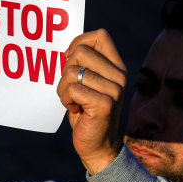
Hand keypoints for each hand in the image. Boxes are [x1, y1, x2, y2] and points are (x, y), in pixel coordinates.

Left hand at [57, 29, 126, 174]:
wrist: (98, 146)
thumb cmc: (86, 110)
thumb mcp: (88, 82)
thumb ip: (84, 64)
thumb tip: (68, 50)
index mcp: (116, 66)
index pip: (100, 35)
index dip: (79, 42)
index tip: (70, 58)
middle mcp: (119, 75)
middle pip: (80, 52)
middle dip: (66, 69)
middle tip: (72, 87)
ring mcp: (114, 89)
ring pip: (72, 72)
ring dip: (63, 88)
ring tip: (73, 101)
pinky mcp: (104, 103)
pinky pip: (72, 89)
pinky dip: (65, 100)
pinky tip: (75, 109)